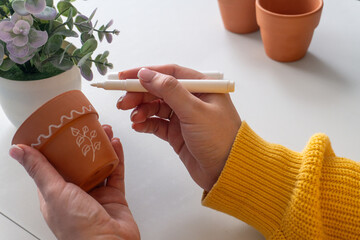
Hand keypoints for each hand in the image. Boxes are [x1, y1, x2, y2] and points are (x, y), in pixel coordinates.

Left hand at [9, 125, 139, 239]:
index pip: (54, 165)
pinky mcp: (114, 195)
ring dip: (103, 147)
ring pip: (99, 164)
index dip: (58, 146)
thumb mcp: (53, 193)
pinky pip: (116, 172)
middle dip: (84, 144)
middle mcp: (76, 193)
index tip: (61, 129)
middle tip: (88, 127)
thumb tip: (18, 151)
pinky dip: (117, 157)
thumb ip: (39, 170)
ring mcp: (96, 194)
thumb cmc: (79, 229)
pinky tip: (117, 145)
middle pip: (80, 162)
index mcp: (56, 194)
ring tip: (105, 131)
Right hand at [117, 64, 240, 190]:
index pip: (169, 73)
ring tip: (134, 117)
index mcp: (200, 87)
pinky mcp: (177, 133)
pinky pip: (157, 124)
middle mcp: (191, 99)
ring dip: (142, 110)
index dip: (145, 73)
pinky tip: (138, 126)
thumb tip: (146, 74)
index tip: (124, 77)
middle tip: (123, 102)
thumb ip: (170, 90)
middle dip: (140, 94)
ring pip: (156, 107)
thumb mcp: (195, 111)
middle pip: (159, 90)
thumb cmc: (219, 138)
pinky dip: (146, 123)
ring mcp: (183, 117)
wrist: (227, 171)